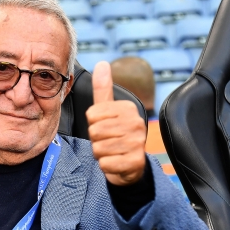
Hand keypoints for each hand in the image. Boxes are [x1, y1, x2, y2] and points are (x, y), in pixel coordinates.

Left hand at [86, 61, 146, 185]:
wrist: (130, 165)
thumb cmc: (114, 135)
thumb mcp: (107, 110)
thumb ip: (103, 88)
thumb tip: (102, 63)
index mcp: (128, 108)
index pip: (92, 115)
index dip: (93, 124)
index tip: (104, 127)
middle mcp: (136, 123)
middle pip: (95, 132)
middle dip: (96, 140)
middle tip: (108, 142)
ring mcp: (137, 143)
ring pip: (99, 148)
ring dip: (100, 154)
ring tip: (112, 152)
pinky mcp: (135, 162)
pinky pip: (106, 164)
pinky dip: (106, 166)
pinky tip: (116, 163)